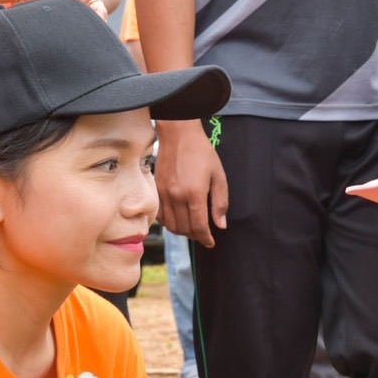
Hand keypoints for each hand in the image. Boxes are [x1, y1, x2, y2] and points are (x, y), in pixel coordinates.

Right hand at [156, 120, 227, 246]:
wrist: (179, 135)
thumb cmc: (202, 153)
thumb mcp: (219, 176)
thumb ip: (220, 202)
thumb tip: (220, 225)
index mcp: (194, 193)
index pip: (199, 226)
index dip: (206, 238)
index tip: (210, 242)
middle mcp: (177, 196)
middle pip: (184, 228)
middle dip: (195, 236)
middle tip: (203, 235)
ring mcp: (164, 194)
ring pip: (171, 225)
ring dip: (182, 232)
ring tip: (192, 229)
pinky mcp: (156, 190)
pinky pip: (160, 216)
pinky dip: (169, 223)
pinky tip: (178, 220)